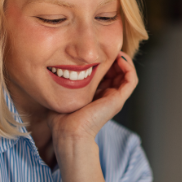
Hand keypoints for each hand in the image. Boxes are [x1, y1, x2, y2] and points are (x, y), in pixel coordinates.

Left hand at [48, 52, 136, 181]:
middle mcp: (107, 98)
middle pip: (116, 73)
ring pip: (126, 75)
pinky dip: (128, 66)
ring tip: (114, 51)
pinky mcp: (118, 100)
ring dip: (122, 60)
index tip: (93, 52)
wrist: (68, 133)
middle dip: (112, 58)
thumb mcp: (61, 97)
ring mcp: (114, 99)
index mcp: (95, 97)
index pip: (104, 75)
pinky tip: (119, 58)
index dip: (102, 62)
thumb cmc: (61, 120)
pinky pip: (131, 79)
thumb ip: (61, 86)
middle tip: (104, 48)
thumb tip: (50, 75)